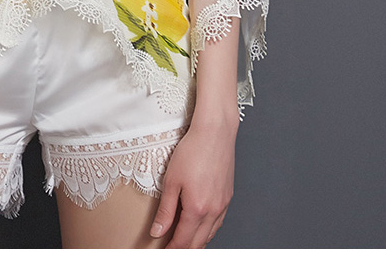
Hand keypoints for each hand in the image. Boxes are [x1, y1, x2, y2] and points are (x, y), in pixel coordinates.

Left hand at [149, 122, 235, 248]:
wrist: (215, 133)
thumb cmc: (192, 151)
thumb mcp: (171, 180)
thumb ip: (165, 210)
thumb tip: (158, 232)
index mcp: (197, 209)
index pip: (183, 241)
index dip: (172, 250)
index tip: (163, 252)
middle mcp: (213, 211)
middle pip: (198, 243)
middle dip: (184, 250)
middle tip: (171, 251)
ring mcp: (223, 205)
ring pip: (210, 235)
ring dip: (196, 243)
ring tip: (183, 244)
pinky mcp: (228, 197)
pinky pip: (218, 223)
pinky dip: (207, 231)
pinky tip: (200, 227)